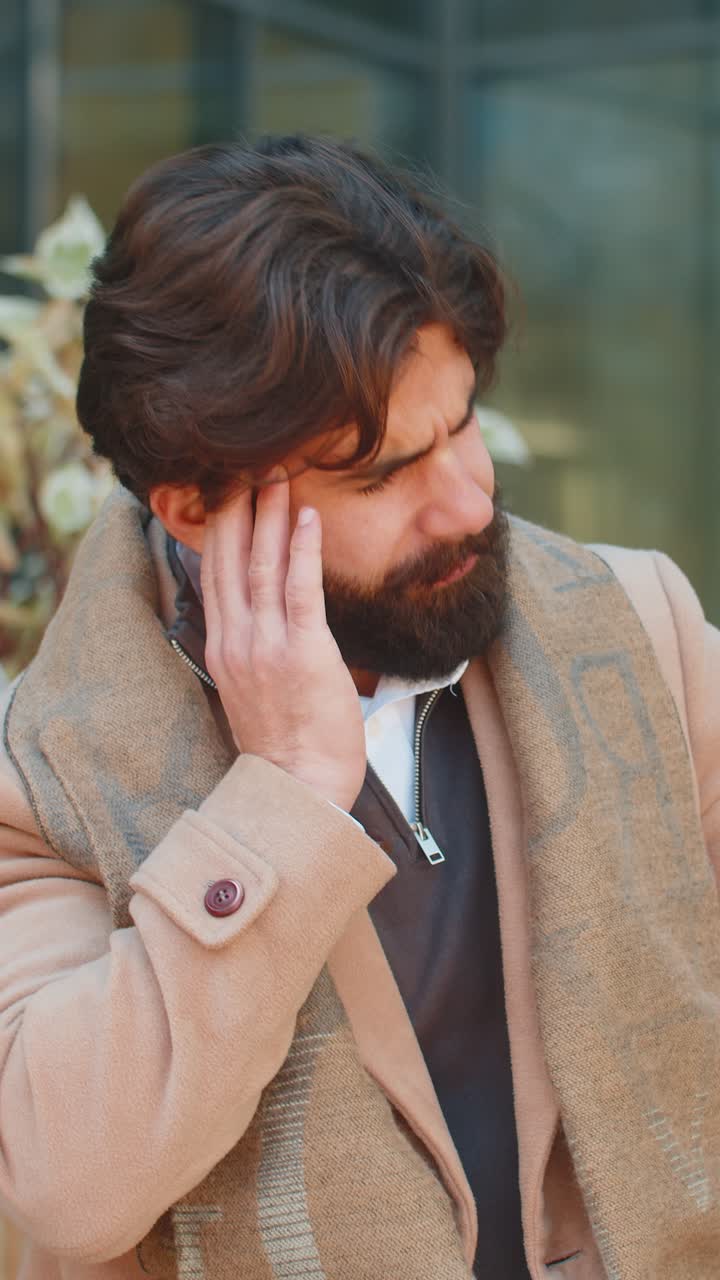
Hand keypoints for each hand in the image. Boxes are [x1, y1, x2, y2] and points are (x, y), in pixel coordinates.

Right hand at [201, 471, 366, 812]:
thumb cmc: (286, 747)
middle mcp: (237, 640)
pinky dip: (303, 552)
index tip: (225, 491)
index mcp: (223, 647)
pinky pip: (300, 591)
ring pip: (263, 567)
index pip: (214, 574)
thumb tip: (260, 622)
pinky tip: (308, 519)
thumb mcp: (253, 692)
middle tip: (249, 464)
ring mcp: (266, 645)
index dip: (219, 528)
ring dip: (271, 517)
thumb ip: (252, 651)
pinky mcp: (303, 652)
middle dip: (239, 508)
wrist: (296, 789)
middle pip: (231, 560)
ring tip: (278, 476)